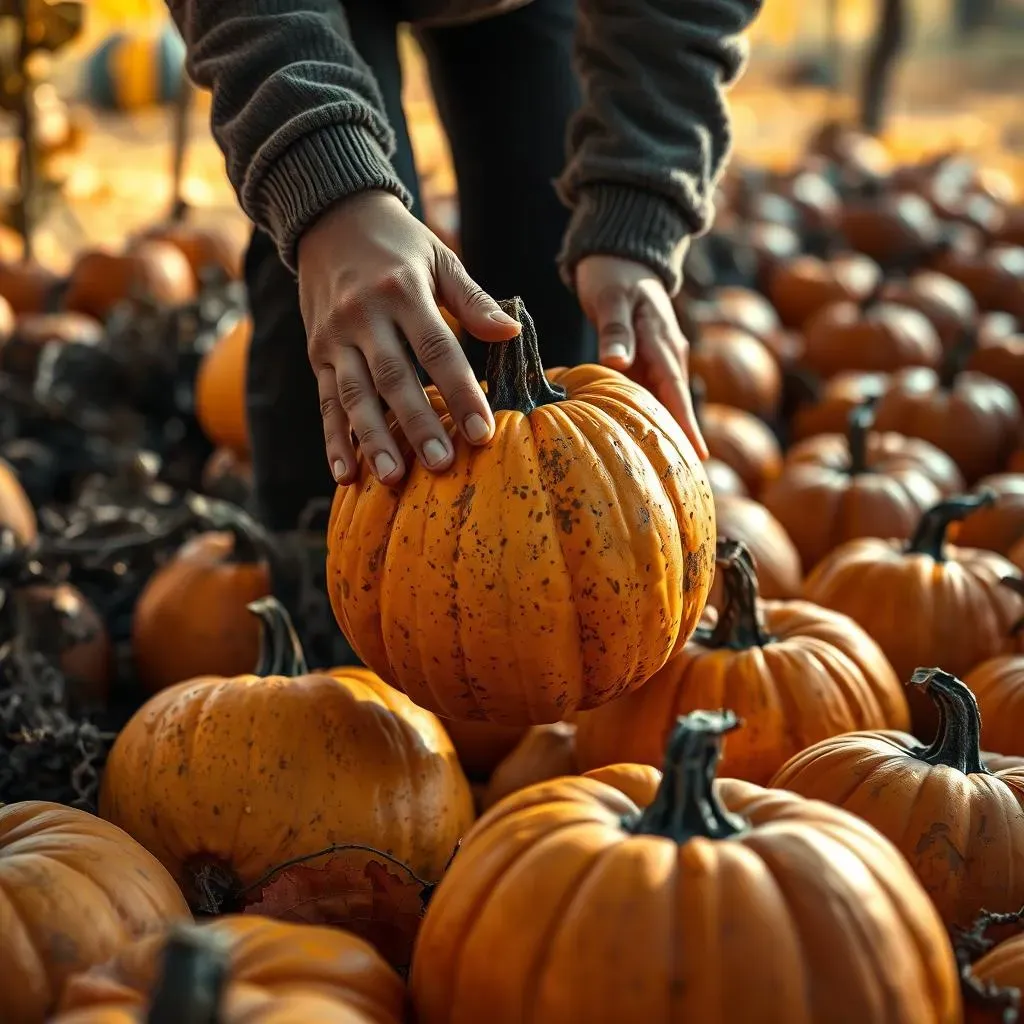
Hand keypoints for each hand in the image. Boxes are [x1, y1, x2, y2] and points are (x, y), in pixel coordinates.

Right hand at [297, 190, 520, 485]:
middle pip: (393, 378)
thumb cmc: (399, 245)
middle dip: (417, 424)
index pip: (437, 349)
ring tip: (392, 477)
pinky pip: (325, 402)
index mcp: (403, 291)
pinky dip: (333, 439)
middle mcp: (364, 316)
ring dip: (373, 439)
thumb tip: (512, 331)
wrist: (330, 217)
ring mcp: (335, 337)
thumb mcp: (440, 259)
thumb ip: (474, 300)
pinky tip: (344, 474)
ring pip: (354, 395)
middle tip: (440, 464)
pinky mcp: (318, 354)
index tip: (484, 431)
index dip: (461, 391)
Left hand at [575, 255, 707, 458]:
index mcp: (662, 341)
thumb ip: (615, 330)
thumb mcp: (611, 298)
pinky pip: (647, 395)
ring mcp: (657, 360)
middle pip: (675, 403)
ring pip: (663, 402)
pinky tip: (641, 443)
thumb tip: (618, 363)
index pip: (676, 389)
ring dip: (666, 432)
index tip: (698, 453)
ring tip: (670, 473)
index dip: (686, 422)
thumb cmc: (614, 275)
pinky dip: (646, 417)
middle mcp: (667, 355)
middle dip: (683, 438)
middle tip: (689, 480)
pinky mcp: (645, 363)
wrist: (622, 256)